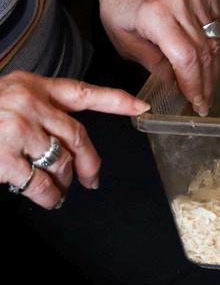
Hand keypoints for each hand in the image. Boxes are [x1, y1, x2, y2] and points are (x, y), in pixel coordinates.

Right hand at [0, 71, 148, 208]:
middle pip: (78, 136)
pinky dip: (50, 195)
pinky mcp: (3, 155)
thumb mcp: (10, 94)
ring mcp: (16, 129)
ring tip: (62, 189)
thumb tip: (68, 139)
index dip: (117, 100)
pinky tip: (49, 198)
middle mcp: (29, 103)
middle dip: (90, 162)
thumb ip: (41, 107)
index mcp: (34, 86)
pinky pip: (41, 182)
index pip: (84, 92)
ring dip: (66, 181)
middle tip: (92, 178)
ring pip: (62, 160)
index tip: (142, 105)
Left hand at [98, 0, 219, 115]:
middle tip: (203, 103)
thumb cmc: (121, 7)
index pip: (185, 57)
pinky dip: (216, 50)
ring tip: (206, 88)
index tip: (196, 103)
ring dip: (213, 70)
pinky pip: (219, 29)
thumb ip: (153, 65)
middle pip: (204, 52)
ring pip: (216, 43)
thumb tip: (176, 88)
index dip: (194, 84)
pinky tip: (209, 65)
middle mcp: (180, 2)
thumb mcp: (125, 43)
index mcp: (155, 14)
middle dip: (205, 83)